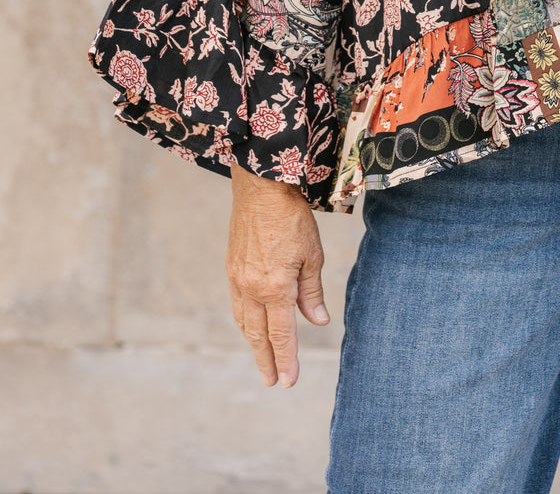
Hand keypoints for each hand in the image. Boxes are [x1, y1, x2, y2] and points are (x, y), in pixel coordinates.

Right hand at [226, 164, 329, 386]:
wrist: (261, 187)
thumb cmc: (292, 217)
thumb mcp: (312, 254)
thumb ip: (312, 291)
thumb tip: (317, 321)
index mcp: (275, 288)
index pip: (282, 334)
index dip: (286, 360)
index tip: (288, 382)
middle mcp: (252, 288)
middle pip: (259, 335)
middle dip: (267, 360)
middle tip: (272, 382)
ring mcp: (238, 278)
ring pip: (245, 322)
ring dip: (254, 344)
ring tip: (262, 360)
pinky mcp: (231, 267)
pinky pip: (237, 304)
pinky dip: (244, 321)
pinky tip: (249, 326)